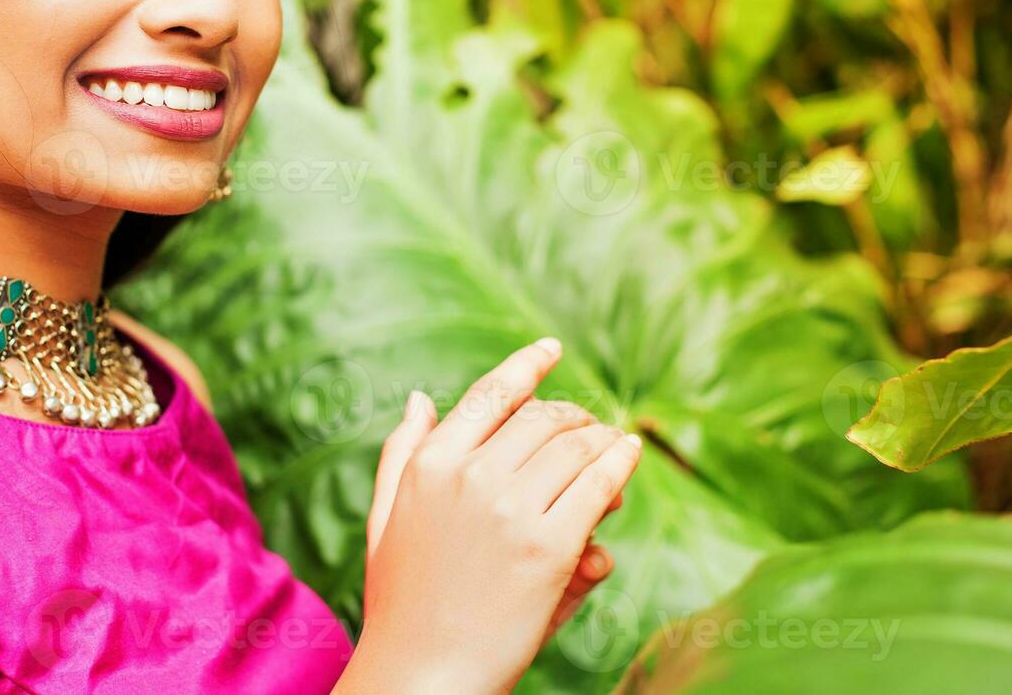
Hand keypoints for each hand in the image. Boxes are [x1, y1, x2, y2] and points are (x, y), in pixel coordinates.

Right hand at [341, 339, 642, 692]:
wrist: (423, 676)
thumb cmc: (402, 602)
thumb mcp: (384, 518)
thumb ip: (400, 454)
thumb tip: (418, 397)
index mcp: (429, 464)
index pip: (490, 394)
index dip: (527, 365)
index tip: (553, 349)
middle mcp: (469, 475)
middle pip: (541, 418)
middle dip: (573, 418)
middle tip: (590, 429)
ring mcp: (511, 509)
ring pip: (575, 446)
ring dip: (601, 439)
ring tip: (614, 446)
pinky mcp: (550, 548)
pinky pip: (599, 484)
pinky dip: (619, 462)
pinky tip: (627, 455)